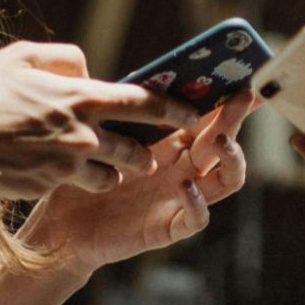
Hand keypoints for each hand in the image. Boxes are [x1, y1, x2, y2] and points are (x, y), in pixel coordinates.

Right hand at [0, 41, 200, 198]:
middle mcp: (82, 133)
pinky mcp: (49, 187)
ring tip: (113, 166)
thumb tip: (88, 70)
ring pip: (114, 174)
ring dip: (118, 171)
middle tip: (153, 150)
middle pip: (137, 147)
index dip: (174, 109)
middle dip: (150, 150)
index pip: (144, 103)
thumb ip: (66, 59)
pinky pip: (82, 186)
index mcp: (80, 96)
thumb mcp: (23, 55)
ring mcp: (67, 165)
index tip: (193, 113)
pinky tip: (72, 174)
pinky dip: (84, 181)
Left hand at [21, 91, 255, 275]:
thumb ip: (130, 113)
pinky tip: (186, 186)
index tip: (242, 77)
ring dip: (232, 159)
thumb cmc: (83, 175)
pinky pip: (197, 218)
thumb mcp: (106, 137)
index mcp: (171, 144)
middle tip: (244, 96)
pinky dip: (197, 202)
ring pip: (227, 181)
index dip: (227, 100)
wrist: (61, 224)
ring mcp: (181, 199)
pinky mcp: (168, 227)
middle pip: (222, 142)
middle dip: (235, 118)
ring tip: (221, 141)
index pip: (208, 118)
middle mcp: (184, 169)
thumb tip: (147, 76)